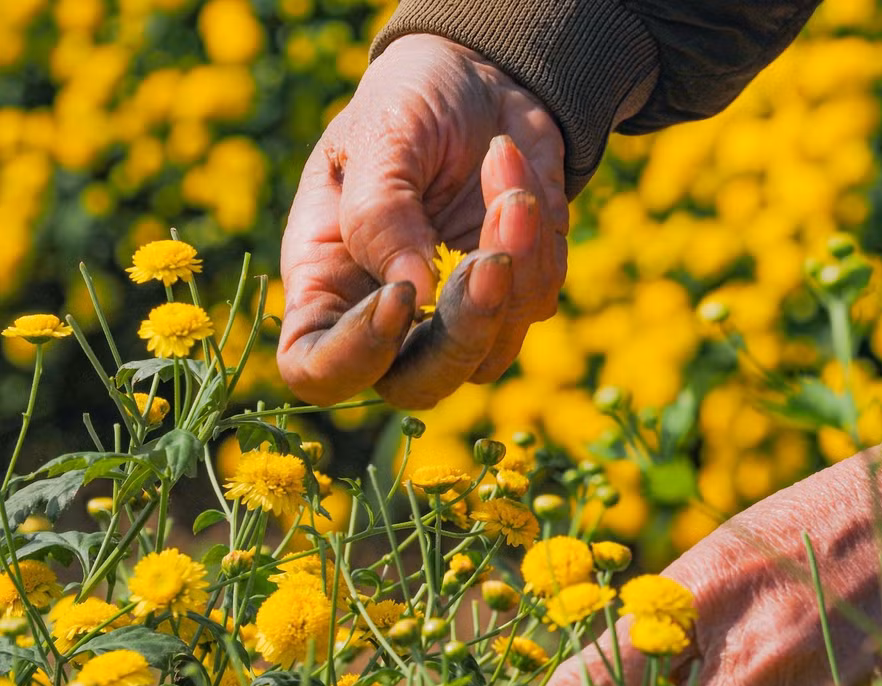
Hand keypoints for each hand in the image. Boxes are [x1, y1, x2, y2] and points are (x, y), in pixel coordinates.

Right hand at [278, 34, 568, 407]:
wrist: (480, 77)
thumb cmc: (407, 101)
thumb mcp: (379, 135)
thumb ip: (381, 212)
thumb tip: (411, 290)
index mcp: (327, 281)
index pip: (317, 369)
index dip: (354, 356)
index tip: (398, 294)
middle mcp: (388, 315)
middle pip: (419, 388)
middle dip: (464, 331)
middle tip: (490, 259)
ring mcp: (456, 311)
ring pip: (493, 350)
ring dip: (513, 263)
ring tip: (500, 161)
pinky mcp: (515, 292)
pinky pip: (539, 295)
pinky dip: (536, 232)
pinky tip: (512, 168)